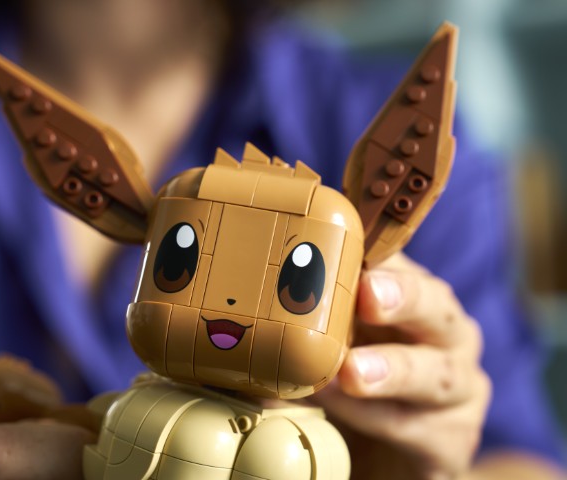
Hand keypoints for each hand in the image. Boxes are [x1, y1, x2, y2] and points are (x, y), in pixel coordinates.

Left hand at [312, 253, 491, 479]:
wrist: (381, 456)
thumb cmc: (354, 384)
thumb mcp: (330, 341)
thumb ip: (308, 317)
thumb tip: (251, 297)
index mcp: (415, 299)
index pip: (400, 263)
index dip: (376, 254)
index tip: (347, 243)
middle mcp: (446, 337)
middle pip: (436, 306)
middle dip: (403, 296)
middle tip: (369, 293)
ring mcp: (457, 390)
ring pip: (433, 373)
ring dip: (390, 370)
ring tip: (351, 372)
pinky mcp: (450, 441)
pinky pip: (413, 426)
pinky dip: (372, 416)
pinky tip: (342, 409)